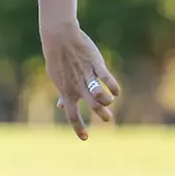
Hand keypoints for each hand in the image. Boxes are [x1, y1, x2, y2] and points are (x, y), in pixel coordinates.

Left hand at [42, 21, 119, 138]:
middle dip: (101, 115)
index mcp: (67, 92)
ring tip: (110, 101)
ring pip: (100, 94)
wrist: (60, 38)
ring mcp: (87, 76)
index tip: (85, 138)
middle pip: (91, 107)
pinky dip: (113, 87)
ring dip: (107, 101)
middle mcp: (77, 87)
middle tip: (108, 118)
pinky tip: (116, 91)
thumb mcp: (58, 79)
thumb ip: (64, 93)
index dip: (78, 128)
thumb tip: (61, 105)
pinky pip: (107, 78)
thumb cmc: (58, 59)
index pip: (72, 115)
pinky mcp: (96, 64)